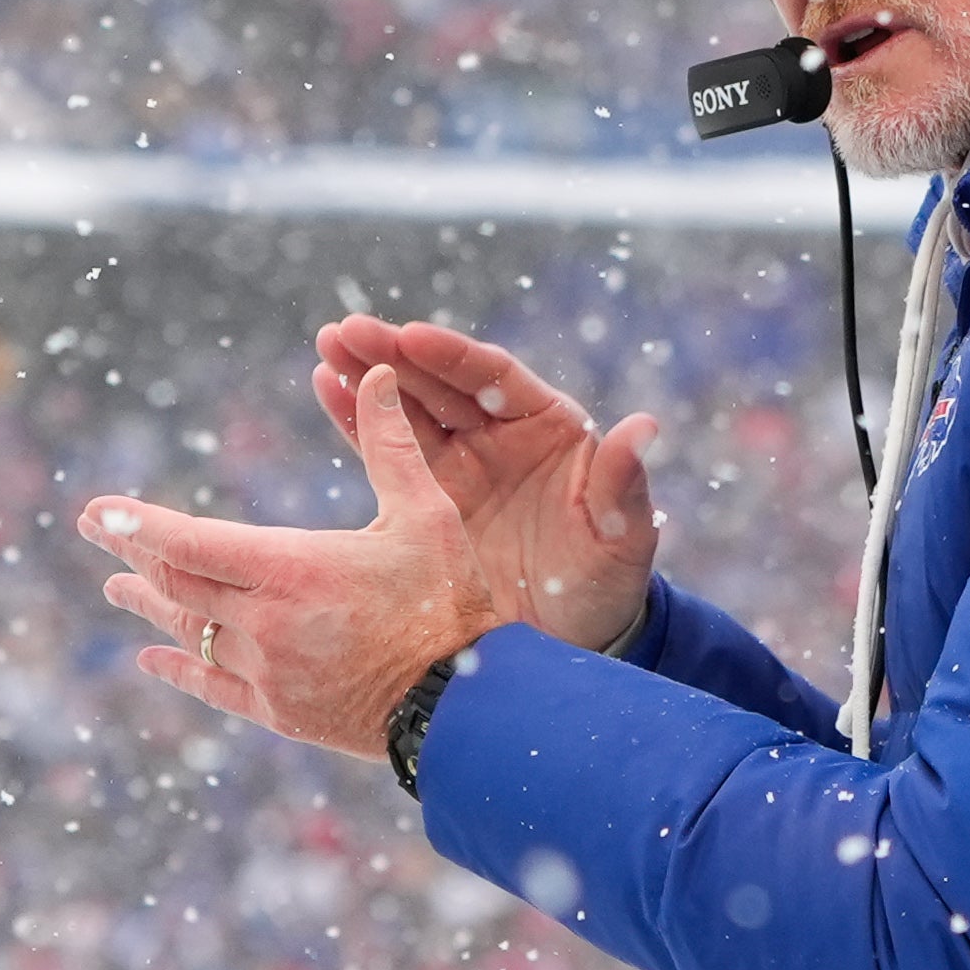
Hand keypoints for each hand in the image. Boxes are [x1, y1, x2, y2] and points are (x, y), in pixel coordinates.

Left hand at [77, 344, 661, 760]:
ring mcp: (268, 672)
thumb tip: (374, 375)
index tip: (97, 512)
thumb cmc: (450, 599)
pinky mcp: (279, 711)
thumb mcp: (426, 513)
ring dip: (150, 604)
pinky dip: (177, 668)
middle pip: (178, 583)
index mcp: (291, 568)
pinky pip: (212, 686)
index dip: (137, 526)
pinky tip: (152, 658)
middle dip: (133, 555)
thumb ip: (390, 446)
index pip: (189, 542)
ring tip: (117, 589)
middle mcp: (264, 623)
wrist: (467, 701)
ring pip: (189, 631)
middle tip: (98, 532)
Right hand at [305, 318, 662, 655]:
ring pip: (408, 408)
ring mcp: (461, 464)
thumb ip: (623, 485)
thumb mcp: (623, 538)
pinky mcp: (428, 497)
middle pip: (442, 382)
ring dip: (367, 376)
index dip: (452, 356)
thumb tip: (644, 426)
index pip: (495, 377)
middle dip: (394, 353)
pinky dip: (356, 419)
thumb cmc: (608, 583)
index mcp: (550, 427)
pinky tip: (326, 387)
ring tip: (326, 348)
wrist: (569, 639)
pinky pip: (387, 449)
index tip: (411, 336)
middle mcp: (501, 435)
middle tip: (346, 330)